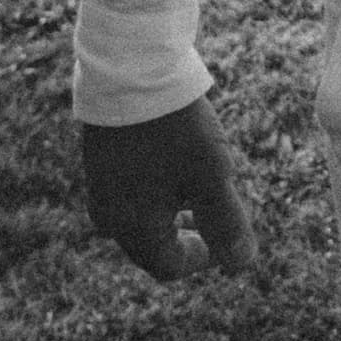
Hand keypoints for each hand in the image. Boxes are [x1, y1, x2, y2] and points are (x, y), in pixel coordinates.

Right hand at [80, 95, 261, 280]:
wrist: (132, 74)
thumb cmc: (175, 130)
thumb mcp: (211, 177)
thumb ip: (226, 224)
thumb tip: (241, 264)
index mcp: (132, 228)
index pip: (168, 266)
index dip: (204, 259)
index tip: (229, 237)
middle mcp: (109, 216)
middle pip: (152, 245)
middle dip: (189, 236)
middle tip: (218, 215)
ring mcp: (100, 189)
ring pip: (142, 218)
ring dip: (175, 213)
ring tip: (204, 188)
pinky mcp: (101, 164)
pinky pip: (132, 194)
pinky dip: (159, 191)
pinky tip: (180, 165)